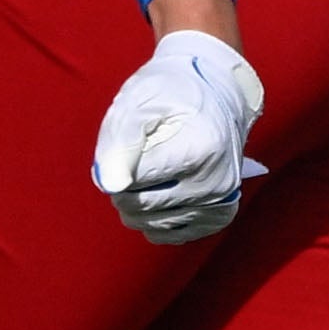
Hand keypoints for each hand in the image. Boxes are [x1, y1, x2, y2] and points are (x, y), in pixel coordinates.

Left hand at [95, 26, 264, 242]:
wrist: (218, 97)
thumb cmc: (173, 95)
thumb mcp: (140, 101)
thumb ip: (120, 140)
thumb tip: (108, 185)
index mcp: (200, 150)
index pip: (134, 179)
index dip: (118, 162)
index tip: (129, 142)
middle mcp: (216, 183)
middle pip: (140, 205)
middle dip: (123, 185)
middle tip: (134, 158)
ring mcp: (220, 204)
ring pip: (149, 224)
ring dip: (135, 203)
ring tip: (148, 172)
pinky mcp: (218, 218)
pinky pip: (166, 235)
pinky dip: (153, 217)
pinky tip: (160, 191)